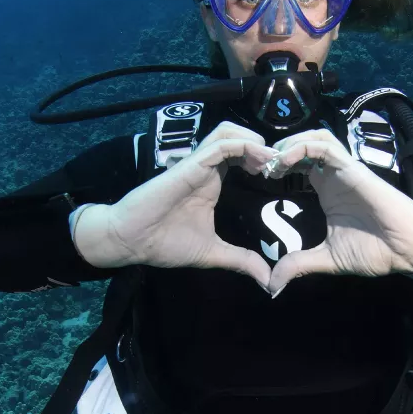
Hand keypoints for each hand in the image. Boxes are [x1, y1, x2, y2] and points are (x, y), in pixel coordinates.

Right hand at [72, 122, 281, 289]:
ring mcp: (197, 164)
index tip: (282, 176)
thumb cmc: (163, 243)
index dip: (263, 159)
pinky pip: (220, 145)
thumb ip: (241, 261)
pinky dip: (243, 146)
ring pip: (229, 132)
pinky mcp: (189, 165)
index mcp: (212, 181)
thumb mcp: (212, 253)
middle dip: (263, 145)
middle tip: (281, 166)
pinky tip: (261, 161)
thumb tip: (268, 281)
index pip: (241, 155)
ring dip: (254, 140)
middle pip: (237, 135)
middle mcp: (206, 167)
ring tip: (272, 160)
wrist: (130, 241)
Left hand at [263, 129, 412, 296]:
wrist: (407, 251)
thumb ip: (299, 264)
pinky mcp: (354, 168)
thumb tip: (273, 284)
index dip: (276, 164)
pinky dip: (302, 148)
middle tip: (258, 165)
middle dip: (278, 150)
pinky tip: (285, 161)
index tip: (258, 177)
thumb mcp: (327, 259)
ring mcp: (344, 169)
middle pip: (302, 143)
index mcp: (326, 189)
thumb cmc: (375, 251)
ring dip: (289, 144)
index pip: (297, 163)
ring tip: (271, 162)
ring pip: (314, 137)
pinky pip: (325, 147)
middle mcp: (334, 174)